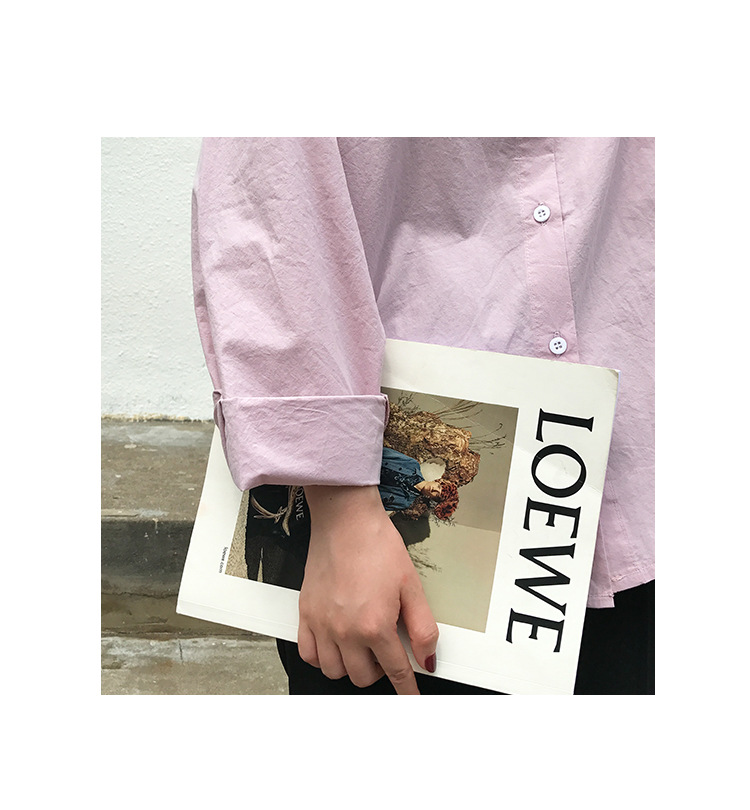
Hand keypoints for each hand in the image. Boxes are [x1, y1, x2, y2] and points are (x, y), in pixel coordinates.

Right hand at [298, 485, 438, 694]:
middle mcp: (345, 630)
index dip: (406, 688)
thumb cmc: (377, 546)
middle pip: (363, 677)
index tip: (410, 697)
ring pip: (334, 672)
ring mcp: (322, 624)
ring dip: (351, 666)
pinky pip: (308, 655)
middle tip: (387, 651)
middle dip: (380, 671)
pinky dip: (322, 657)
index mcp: (375, 625)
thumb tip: (427, 658)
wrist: (345, 520)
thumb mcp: (411, 586)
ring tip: (362, 646)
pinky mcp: (306, 614)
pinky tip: (335, 644)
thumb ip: (422, 627)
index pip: (395, 671)